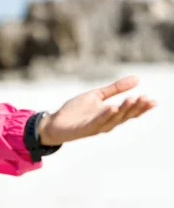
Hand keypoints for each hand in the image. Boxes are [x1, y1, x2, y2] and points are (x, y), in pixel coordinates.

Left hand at [38, 75, 156, 145]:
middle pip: (124, 116)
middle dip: (135, 107)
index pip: (129, 112)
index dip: (141, 107)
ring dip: (123, 109)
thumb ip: (115, 89)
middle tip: (146, 98)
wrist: (54, 122)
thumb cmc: (76, 111)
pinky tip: (112, 107)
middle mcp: (106, 122)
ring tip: (132, 99)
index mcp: (110, 115)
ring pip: (113, 119)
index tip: (152, 100)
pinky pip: (97, 122)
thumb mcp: (97, 95)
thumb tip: (137, 79)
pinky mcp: (84, 128)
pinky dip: (105, 115)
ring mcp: (95, 127)